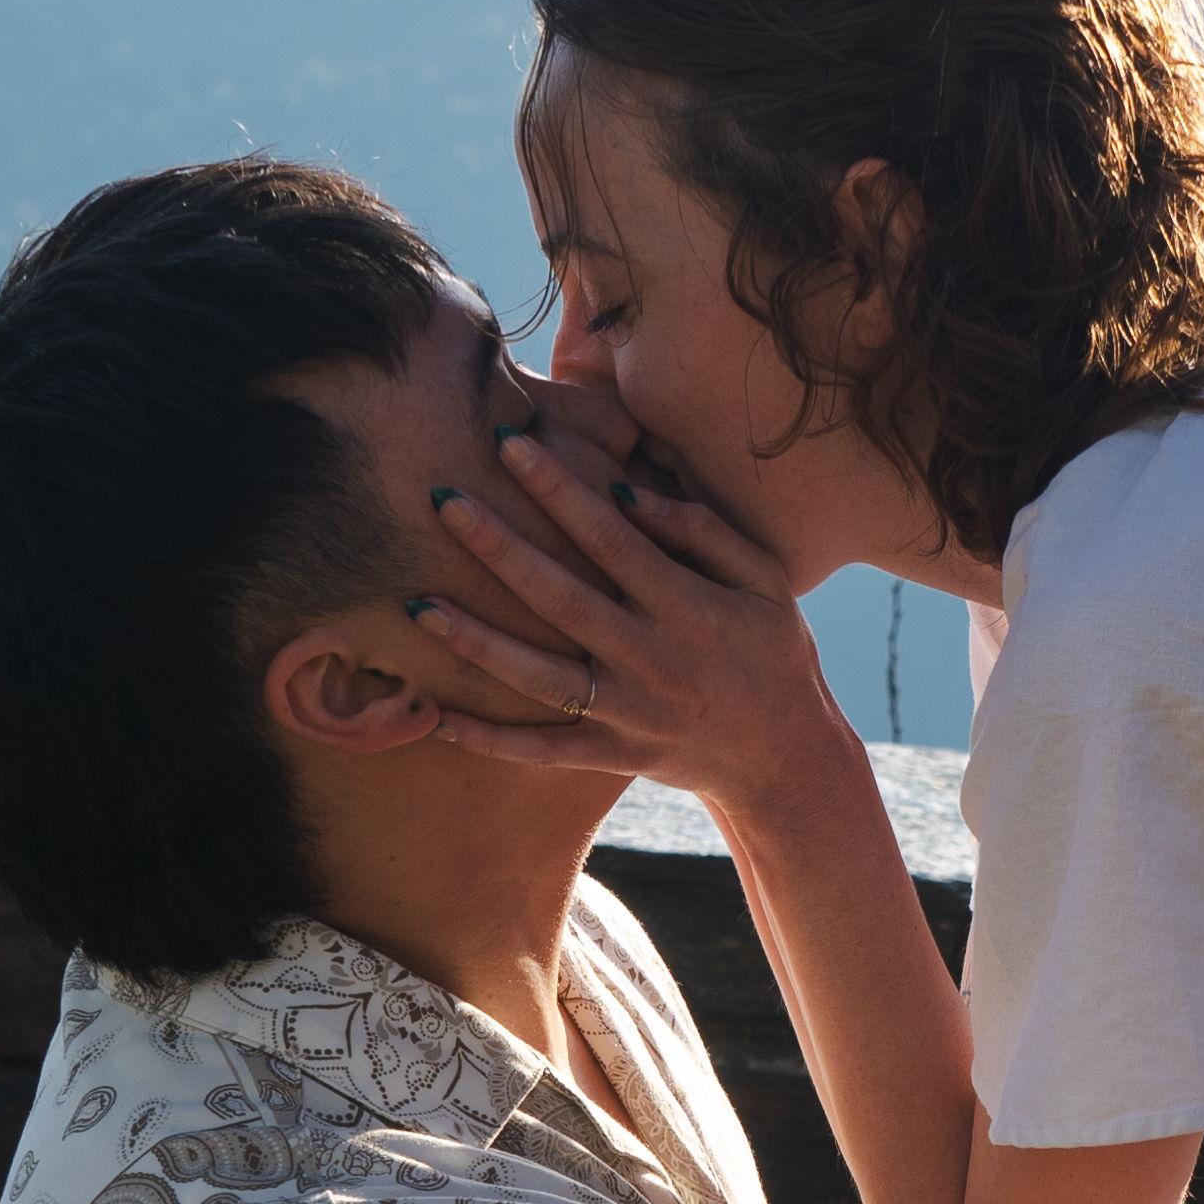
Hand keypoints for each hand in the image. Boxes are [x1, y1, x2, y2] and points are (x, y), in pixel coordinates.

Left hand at [405, 405, 863, 833]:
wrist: (786, 759)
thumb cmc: (772, 651)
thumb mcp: (764, 581)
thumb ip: (703, 530)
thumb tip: (628, 490)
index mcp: (689, 607)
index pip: (612, 538)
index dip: (559, 490)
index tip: (510, 444)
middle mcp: (653, 659)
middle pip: (562, 598)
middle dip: (499, 548)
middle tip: (442, 499)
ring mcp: (630, 713)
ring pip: (540, 677)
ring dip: (476, 642)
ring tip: (417, 604)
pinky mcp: (614, 754)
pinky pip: (543, 750)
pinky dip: (490, 740)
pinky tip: (435, 715)